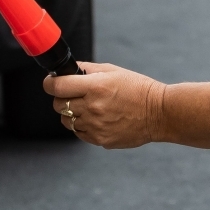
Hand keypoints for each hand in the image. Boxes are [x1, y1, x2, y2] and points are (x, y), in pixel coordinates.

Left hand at [40, 63, 164, 148]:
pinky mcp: (100, 140)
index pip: (57, 86)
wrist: (159, 113)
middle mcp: (92, 107)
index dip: (50, 83)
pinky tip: (97, 119)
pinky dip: (83, 126)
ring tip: (89, 108)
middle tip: (75, 94)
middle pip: (59, 105)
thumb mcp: (113, 71)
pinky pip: (79, 133)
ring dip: (72, 113)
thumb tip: (67, 70)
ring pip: (67, 121)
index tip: (52, 82)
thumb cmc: (138, 88)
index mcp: (95, 87)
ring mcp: (95, 126)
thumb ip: (87, 70)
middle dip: (62, 98)